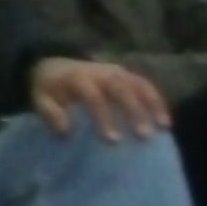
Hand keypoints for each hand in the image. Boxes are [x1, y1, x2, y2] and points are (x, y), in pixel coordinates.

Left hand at [30, 55, 170, 142]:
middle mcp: (101, 72)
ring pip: (138, 85)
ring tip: (162, 128)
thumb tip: (65, 131)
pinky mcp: (127, 75)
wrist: (54, 65)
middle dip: (133, 112)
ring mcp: (116, 71)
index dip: (103, 117)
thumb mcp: (40, 99)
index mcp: (78, 78)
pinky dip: (157, 101)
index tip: (112, 140)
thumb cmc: (50, 89)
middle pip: (121, 89)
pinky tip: (165, 121)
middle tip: (143, 136)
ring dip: (151, 105)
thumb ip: (49, 113)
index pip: (93, 96)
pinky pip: (145, 85)